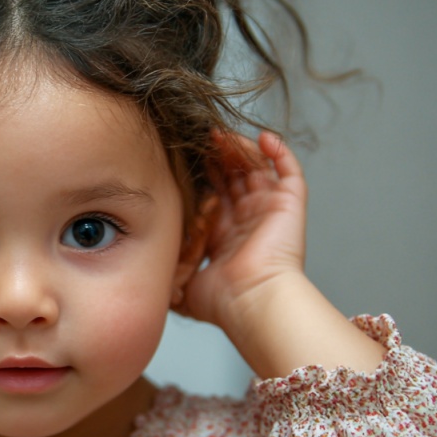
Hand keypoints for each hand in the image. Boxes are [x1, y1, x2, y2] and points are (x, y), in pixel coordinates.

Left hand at [173, 131, 307, 332]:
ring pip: (256, 166)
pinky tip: (261, 137)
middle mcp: (248, 219)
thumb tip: (147, 277)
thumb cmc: (223, 301)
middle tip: (199, 138)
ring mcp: (269, 209)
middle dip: (217, 156)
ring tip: (219, 134)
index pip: (214, 192)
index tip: (183, 158)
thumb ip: (169, 274)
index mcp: (225, 234)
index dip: (201, 174)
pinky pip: (288, 169)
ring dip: (239, 148)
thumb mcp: (184, 287)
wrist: (251, 302)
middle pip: (234, 175)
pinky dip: (278, 150)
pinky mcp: (289, 204)